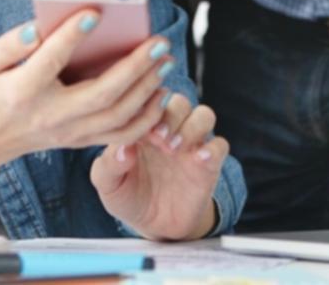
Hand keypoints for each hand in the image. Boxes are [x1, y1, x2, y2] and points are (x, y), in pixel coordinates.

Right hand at [0, 12, 174, 172]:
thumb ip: (8, 44)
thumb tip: (38, 27)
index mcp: (21, 93)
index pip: (49, 62)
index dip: (70, 36)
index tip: (94, 11)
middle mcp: (49, 117)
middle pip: (100, 94)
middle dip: (134, 67)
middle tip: (158, 41)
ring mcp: (68, 133)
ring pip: (117, 117)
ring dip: (147, 89)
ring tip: (166, 60)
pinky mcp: (79, 141)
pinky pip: (120, 135)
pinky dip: (146, 117)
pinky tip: (161, 92)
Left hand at [91, 93, 228, 239]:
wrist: (154, 226)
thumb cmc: (128, 196)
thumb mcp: (109, 185)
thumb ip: (109, 165)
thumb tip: (122, 148)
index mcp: (144, 127)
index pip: (150, 100)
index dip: (146, 108)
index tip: (138, 127)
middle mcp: (170, 130)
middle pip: (179, 102)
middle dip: (170, 115)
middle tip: (158, 138)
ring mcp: (191, 145)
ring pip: (204, 115)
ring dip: (192, 126)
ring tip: (174, 148)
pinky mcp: (209, 164)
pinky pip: (220, 145)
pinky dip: (212, 149)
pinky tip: (198, 160)